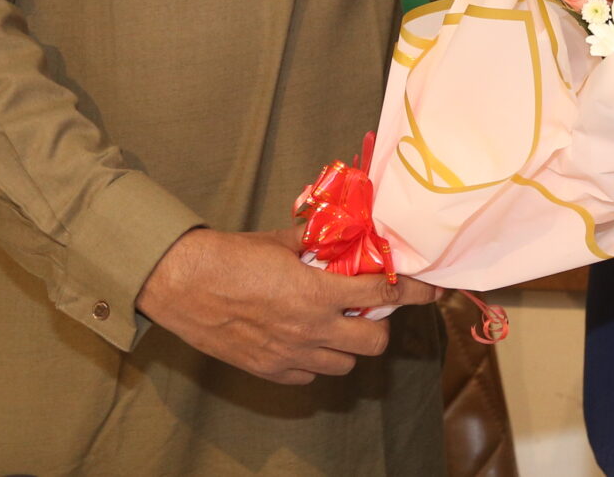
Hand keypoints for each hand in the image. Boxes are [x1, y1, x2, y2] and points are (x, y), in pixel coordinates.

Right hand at [134, 227, 438, 385]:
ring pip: (345, 365)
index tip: (429, 290)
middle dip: (380, 325)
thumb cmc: (230, 257)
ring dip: (348, 346)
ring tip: (335, 325)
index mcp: (318, 291)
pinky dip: (316, 361)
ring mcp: (290, 354)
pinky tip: (305, 341)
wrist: (183, 283)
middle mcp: (311, 328)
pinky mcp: (269, 370)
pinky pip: (310, 376)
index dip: (412, 291)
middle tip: (369, 310)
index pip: (383, 294)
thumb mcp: (281, 242)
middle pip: (374, 342)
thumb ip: (317, 245)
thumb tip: (342, 237)